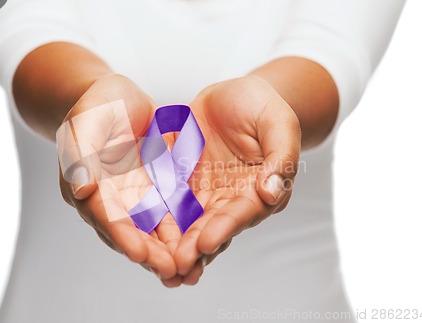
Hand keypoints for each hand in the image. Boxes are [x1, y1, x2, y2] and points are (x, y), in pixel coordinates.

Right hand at [57, 74, 180, 280]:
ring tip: (188, 268)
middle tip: (170, 271)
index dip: (120, 234)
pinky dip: (181, 229)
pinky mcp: (154, 189)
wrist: (118, 99)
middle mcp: (110, 198)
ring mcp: (133, 196)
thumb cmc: (97, 105)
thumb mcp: (86, 120)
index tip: (138, 253)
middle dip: (149, 253)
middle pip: (129, 230)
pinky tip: (199, 243)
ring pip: (150, 228)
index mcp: (87, 184)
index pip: (103, 214)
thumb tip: (81, 189)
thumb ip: (81, 152)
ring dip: (167, 249)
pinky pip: (169, 212)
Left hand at [172, 76, 301, 283]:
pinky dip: (156, 219)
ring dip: (174, 244)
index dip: (224, 228)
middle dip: (194, 247)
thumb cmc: (262, 106)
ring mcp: (204, 192)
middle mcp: (231, 198)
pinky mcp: (182, 182)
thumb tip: (271, 192)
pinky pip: (167, 201)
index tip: (206, 243)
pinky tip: (141, 235)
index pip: (242, 213)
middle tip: (176, 267)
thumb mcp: (278, 123)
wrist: (234, 95)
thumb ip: (281, 157)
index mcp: (259, 190)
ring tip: (158, 265)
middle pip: (212, 226)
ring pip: (188, 222)